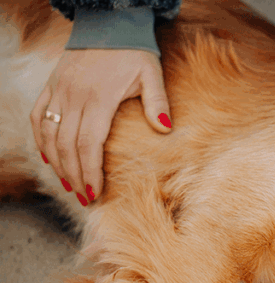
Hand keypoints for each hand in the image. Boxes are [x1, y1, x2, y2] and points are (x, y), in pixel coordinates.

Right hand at [30, 48, 171, 205]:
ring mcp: (60, 91)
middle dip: (75, 175)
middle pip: (68, 145)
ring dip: (57, 163)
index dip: (90, 171)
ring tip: (69, 185)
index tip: (96, 193)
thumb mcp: (151, 73)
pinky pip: (38, 116)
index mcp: (99, 98)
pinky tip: (48, 158)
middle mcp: (74, 96)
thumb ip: (157, 101)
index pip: (89, 144)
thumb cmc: (135, 52)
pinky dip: (40, 138)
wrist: (109, 23)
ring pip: (49, 134)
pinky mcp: (52, 85)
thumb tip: (165, 128)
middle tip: (84, 198)